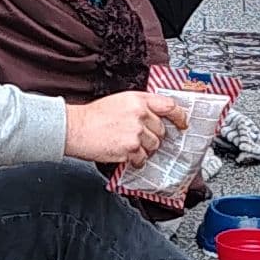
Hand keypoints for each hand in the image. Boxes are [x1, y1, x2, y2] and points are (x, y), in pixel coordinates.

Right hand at [64, 92, 189, 164]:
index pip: (169, 106)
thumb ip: (140, 106)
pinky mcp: (130, 148)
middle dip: (153, 137)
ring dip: (144, 149)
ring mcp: (136, 132)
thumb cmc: (94, 116)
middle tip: (139, 138)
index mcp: (138, 99)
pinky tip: (125, 154)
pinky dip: (136, 160)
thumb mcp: (120, 101)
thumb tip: (156, 117)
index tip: (182, 124)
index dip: (180, 117)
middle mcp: (140, 114)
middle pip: (161, 131)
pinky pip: (142, 158)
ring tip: (128, 145)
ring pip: (154, 146)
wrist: (76, 128)